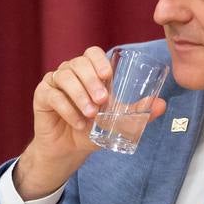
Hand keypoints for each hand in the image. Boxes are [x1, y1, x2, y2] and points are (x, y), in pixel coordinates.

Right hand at [12, 47, 165, 197]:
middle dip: (91, 81)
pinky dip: (67, 109)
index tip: (109, 76)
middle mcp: (70, 72)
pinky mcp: (41, 95)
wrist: (68, 150)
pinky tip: (78, 122)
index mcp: (88, 72)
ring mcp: (54, 82)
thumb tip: (162, 105)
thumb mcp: (116, 121)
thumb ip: (137, 112)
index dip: (99, 61)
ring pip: (64, 77)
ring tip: (90, 115)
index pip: (92, 54)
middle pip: (78, 63)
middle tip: (102, 101)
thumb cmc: (91, 130)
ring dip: (80, 95)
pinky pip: (52, 95)